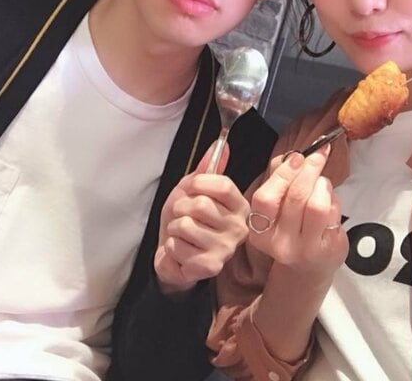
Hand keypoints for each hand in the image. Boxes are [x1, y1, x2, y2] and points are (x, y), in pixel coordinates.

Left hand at [155, 144, 249, 294]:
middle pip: (201, 204)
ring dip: (174, 228)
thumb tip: (221, 145)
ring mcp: (227, 248)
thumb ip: (207, 168)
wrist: (175, 255)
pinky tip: (181, 252)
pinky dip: (171, 247)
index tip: (190, 189)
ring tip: (181, 235)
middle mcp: (239, 227)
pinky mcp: (211, 266)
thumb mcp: (193, 190)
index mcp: (240, 206)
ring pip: (186, 225)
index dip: (198, 183)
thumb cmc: (187, 221)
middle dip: (180, 208)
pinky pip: (178, 246)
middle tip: (183, 216)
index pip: (222, 185)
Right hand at [248, 147, 347, 280]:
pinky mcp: (329, 249)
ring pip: (317, 205)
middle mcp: (280, 244)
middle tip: (317, 156)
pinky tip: (330, 201)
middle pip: (295, 197)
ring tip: (322, 182)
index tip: (297, 157)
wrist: (309, 267)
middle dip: (309, 169)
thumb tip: (287, 157)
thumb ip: (278, 180)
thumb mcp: (277, 209)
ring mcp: (306, 249)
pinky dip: (334, 200)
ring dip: (322, 185)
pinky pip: (333, 215)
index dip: (283, 173)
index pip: (266, 198)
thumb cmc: (292, 230)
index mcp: (260, 231)